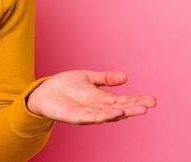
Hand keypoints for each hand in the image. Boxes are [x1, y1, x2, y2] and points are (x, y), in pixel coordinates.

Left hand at [27, 70, 155, 123]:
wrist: (43, 91)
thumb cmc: (64, 85)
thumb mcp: (87, 77)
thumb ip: (105, 78)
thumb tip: (125, 77)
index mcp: (102, 99)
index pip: (124, 101)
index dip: (137, 100)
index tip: (152, 99)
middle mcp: (98, 108)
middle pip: (121, 109)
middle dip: (135, 107)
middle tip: (150, 104)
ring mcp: (88, 113)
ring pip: (110, 115)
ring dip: (124, 113)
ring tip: (139, 109)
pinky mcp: (77, 117)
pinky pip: (93, 118)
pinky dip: (105, 116)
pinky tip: (115, 112)